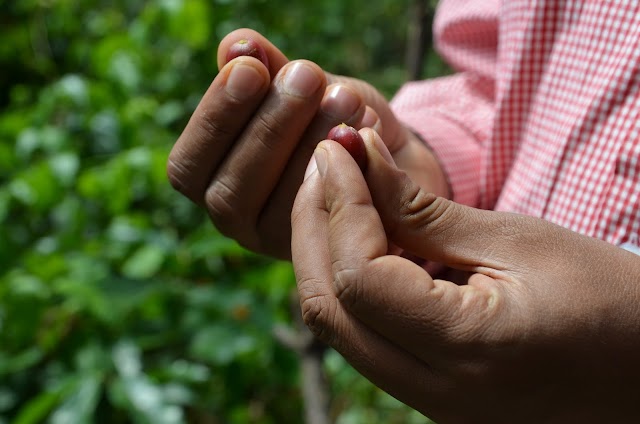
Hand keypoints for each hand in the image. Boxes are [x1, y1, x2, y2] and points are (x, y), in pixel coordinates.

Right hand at [167, 29, 447, 258]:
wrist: (390, 153)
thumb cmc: (334, 116)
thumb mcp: (303, 86)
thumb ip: (268, 71)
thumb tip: (236, 45)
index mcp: (214, 182)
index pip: (189, 167)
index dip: (214, 119)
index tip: (251, 69)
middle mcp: (239, 221)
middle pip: (228, 194)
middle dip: (267, 129)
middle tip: (307, 75)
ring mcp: (281, 243)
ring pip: (276, 210)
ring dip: (310, 147)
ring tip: (344, 96)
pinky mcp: (325, 253)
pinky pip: (328, 219)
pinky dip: (347, 170)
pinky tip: (366, 128)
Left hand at [292, 128, 639, 422]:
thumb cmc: (610, 298)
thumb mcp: (516, 241)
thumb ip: (423, 209)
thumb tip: (357, 159)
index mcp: (468, 351)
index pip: (359, 279)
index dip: (338, 207)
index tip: (337, 150)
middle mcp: (437, 393)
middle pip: (329, 309)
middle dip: (312, 228)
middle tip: (322, 165)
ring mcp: (430, 402)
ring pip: (339, 326)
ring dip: (323, 252)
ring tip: (335, 189)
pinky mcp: (430, 393)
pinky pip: (365, 335)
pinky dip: (350, 279)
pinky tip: (361, 233)